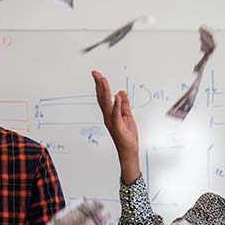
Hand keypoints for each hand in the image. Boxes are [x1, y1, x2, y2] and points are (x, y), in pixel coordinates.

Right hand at [92, 70, 140, 184]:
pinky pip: (116, 113)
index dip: (100, 85)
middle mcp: (108, 116)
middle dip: (99, 84)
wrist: (129, 150)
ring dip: (105, 90)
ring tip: (103, 80)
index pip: (104, 96)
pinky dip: (116, 104)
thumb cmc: (127, 136)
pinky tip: (116, 95)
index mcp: (110, 113)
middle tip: (95, 73)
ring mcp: (111, 120)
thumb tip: (121, 92)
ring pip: (106, 103)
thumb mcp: (128, 116)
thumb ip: (124, 104)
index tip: (98, 75)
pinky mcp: (117, 125)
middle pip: (101, 97)